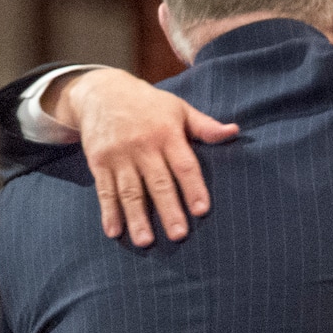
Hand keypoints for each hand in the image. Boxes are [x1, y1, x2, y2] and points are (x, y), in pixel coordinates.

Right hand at [46, 68, 238, 245]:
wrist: (101, 91)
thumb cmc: (149, 105)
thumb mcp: (178, 108)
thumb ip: (204, 126)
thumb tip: (234, 131)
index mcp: (167, 133)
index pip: (184, 165)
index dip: (193, 188)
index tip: (201, 211)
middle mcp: (143, 146)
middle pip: (158, 182)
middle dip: (168, 209)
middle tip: (178, 235)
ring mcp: (119, 155)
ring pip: (130, 191)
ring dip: (137, 217)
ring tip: (145, 242)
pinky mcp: (98, 162)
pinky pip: (104, 190)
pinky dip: (108, 212)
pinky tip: (114, 232)